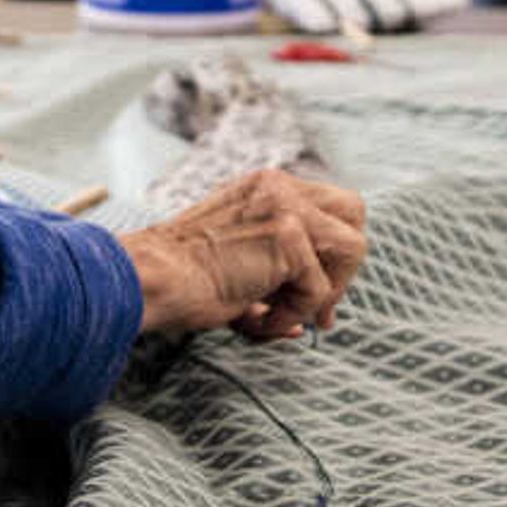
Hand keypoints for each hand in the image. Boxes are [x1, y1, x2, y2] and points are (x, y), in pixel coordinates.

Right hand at [119, 169, 368, 340]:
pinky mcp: (287, 234)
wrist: (151, 279)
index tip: (316, 300)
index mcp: (266, 187)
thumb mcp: (237, 260)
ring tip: (276, 314)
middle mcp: (280, 187)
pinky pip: (319, 289)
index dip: (331, 256)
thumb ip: (275, 274)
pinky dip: (291, 315)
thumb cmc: (182, 280)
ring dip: (322, 294)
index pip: (329, 209)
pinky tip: (254, 317)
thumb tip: (311, 320)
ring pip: (351, 248)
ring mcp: (286, 206)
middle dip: (343, 268)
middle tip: (320, 311)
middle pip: (355, 214)